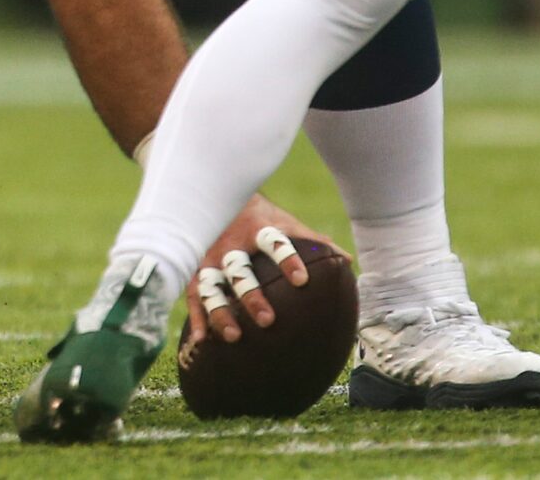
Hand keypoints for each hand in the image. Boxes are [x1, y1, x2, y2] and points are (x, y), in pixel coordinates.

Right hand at [184, 197, 328, 346]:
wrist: (215, 197)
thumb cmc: (260, 218)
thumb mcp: (285, 223)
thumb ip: (312, 241)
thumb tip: (346, 261)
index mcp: (258, 230)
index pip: (275, 244)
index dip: (288, 260)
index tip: (302, 280)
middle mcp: (231, 244)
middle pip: (239, 271)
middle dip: (252, 296)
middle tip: (268, 321)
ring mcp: (210, 258)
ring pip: (212, 286)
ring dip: (221, 312)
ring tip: (235, 336)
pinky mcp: (195, 270)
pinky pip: (193, 295)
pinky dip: (197, 318)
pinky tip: (200, 341)